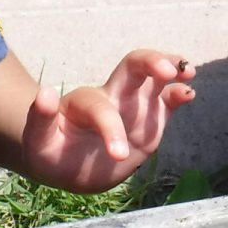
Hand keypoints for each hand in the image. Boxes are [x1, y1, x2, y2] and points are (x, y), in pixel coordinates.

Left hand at [21, 49, 195, 191]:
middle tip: (168, 70)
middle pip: (132, 66)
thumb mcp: (38, 140)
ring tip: (188, 71)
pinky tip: (189, 94)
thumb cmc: (51, 150)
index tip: (118, 155)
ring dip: (172, 69)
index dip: (112, 128)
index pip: (102, 108)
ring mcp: (134, 106)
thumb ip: (41, 118)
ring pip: (155, 79)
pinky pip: (168, 103)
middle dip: (150, 62)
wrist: (68, 165)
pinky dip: (180, 95)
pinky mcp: (151, 120)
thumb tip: (46, 94)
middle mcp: (113, 97)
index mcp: (85, 102)